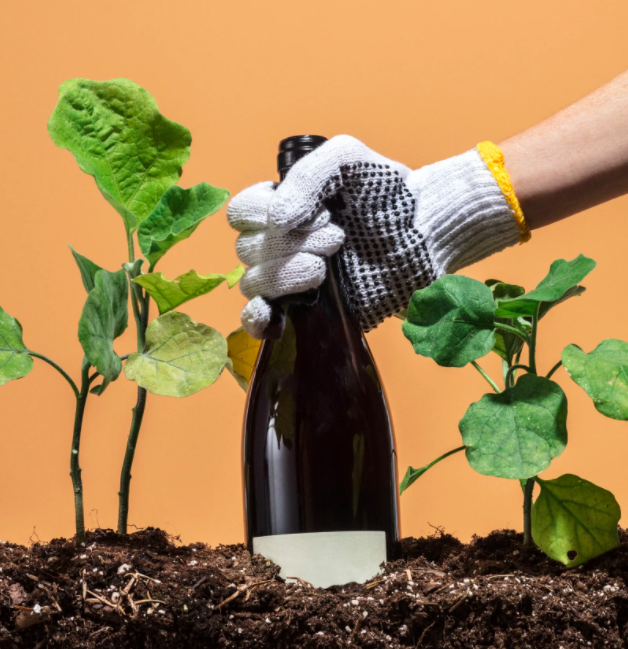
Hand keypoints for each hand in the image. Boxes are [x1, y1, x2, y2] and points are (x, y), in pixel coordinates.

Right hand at [229, 135, 525, 337]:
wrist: (424, 234)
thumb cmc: (386, 192)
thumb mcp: (348, 159)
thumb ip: (307, 175)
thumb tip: (277, 220)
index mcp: (283, 207)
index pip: (241, 214)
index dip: (263, 213)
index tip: (311, 212)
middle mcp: (280, 243)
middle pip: (248, 250)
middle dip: (291, 243)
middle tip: (337, 236)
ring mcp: (291, 279)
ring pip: (255, 282)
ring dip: (288, 273)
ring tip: (328, 265)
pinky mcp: (307, 311)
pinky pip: (259, 321)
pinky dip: (258, 319)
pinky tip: (273, 314)